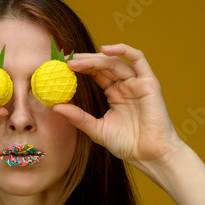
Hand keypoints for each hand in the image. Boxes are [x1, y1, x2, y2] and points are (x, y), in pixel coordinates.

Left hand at [53, 44, 183, 170]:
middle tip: (63, 60)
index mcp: (114, 93)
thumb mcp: (96, 129)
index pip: (94, 74)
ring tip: (75, 62)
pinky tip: (105, 49)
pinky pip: (138, 59)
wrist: (149, 155)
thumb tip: (55, 106)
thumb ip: (78, 117)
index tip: (58, 67)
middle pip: (102, 65)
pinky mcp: (149, 82)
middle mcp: (125, 85)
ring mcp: (137, 82)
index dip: (78, 68)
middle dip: (82, 60)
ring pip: (114, 62)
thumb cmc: (126, 145)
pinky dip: (123, 50)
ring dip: (94, 59)